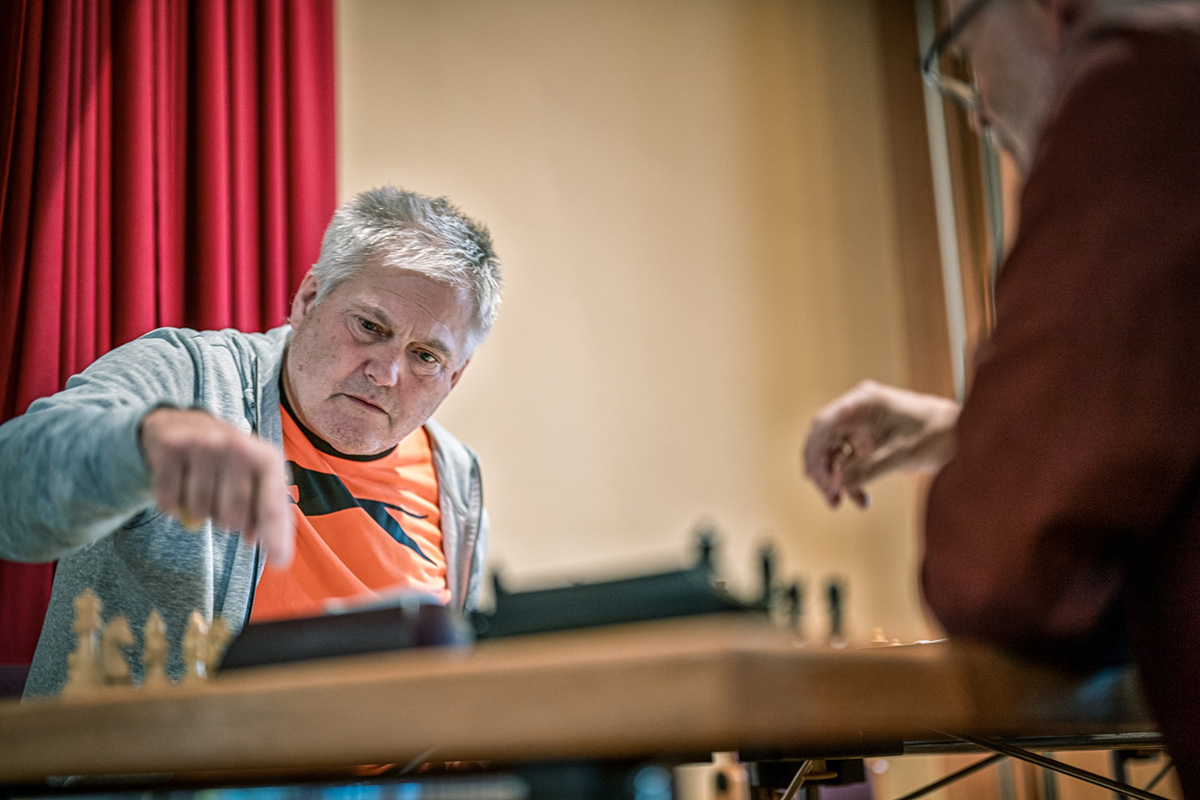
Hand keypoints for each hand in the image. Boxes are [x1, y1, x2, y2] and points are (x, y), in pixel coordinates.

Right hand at [139, 407, 293, 566]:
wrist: (184, 424)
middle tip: (221, 495)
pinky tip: (178, 482)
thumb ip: (265, 512)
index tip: (280, 562)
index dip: (275, 536)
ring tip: (201, 484)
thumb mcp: (255, 478)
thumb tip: (255, 541)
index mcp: (267, 457)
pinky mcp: (170, 447)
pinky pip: (169, 503)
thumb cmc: (229, 460)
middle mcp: (237, 446)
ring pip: (198, 511)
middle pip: (231, 518)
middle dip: (225, 519)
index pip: (272, 505)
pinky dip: (172, 503)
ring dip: (198, 510)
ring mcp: (203, 444)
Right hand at [803, 381, 959, 508]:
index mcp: (864, 402)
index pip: (823, 424)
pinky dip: (850, 478)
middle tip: (830, 496)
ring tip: (840, 501)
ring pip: (833, 452)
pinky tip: (859, 496)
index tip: (816, 479)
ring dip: (835, 478)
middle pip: (823, 439)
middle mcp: (859, 410)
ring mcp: (864, 424)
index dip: (814, 453)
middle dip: (824, 470)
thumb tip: (838, 483)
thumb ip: (867, 468)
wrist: (967, 434)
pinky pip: (849, 459)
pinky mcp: (870, 439)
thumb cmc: (942, 433)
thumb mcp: (902, 455)